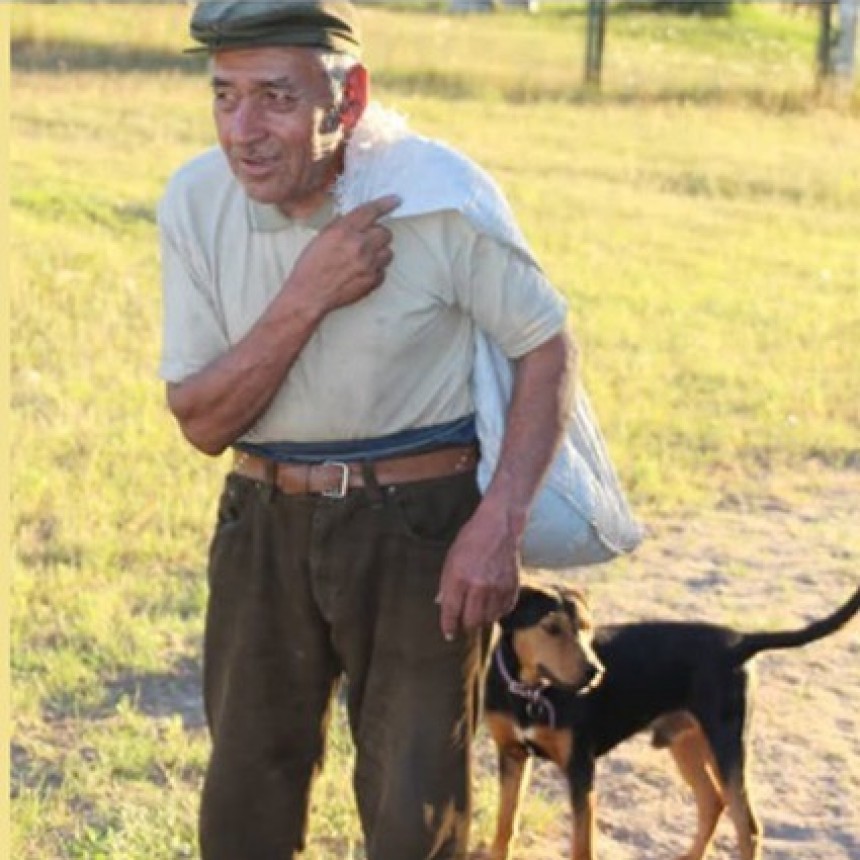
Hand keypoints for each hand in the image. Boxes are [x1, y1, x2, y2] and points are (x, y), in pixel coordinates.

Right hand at [286, 195, 400, 314]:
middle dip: (378, 235)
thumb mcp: (321, 238)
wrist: (310, 295)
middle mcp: (359, 245)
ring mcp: (368, 264)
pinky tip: (361, 272)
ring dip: (379, 253)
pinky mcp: (372, 281)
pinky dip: (375, 270)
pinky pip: (383, 270)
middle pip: (385, 232)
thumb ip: (341, 226)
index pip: (371, 212)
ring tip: (364, 258)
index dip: (385, 204)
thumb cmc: (310, 267)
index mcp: (344, 231)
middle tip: (367, 241)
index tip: (396, 200)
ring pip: (388, 252)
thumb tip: (357, 219)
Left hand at [437, 504, 520, 639]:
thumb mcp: (451, 559)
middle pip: (471, 621)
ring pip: (489, 619)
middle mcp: (479, 586)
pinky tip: (492, 605)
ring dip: (482, 620)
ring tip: (477, 613)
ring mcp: (497, 588)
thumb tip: (441, 605)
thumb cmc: (471, 540)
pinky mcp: (512, 587)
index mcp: (459, 578)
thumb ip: (446, 584)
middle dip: (465, 625)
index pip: (451, 611)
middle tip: (463, 622)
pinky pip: (504, 610)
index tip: (448, 633)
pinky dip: (497, 612)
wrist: (499, 527)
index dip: (449, 626)